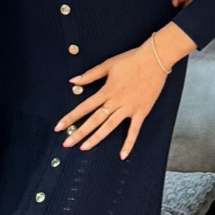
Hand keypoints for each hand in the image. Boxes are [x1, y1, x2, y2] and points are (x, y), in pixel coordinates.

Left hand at [56, 44, 170, 160]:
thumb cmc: (132, 60)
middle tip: (67, 143)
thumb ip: (90, 75)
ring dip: (96, 138)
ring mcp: (129, 108)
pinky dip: (128, 143)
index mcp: (106, 90)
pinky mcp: (141, 111)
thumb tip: (72, 81)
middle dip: (79, 132)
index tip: (59, 126)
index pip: (84, 107)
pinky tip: (122, 155)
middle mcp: (116, 101)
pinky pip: (134, 130)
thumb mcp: (108, 64)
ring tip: (84, 148)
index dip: (70, 117)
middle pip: (94, 120)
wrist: (155, 59)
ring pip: (109, 126)